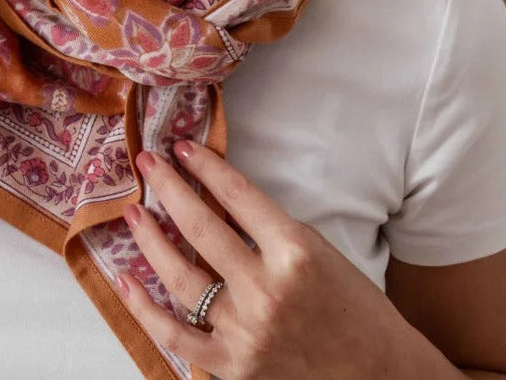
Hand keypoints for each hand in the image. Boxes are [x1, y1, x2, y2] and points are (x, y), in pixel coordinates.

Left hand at [114, 141, 403, 379]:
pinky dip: (144, 308)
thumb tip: (215, 198)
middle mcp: (266, 290)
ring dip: (148, 238)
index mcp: (294, 253)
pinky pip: (175, 336)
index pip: (237, 196)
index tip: (182, 148)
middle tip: (146, 162)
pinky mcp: (233, 367)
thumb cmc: (354, 306)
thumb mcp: (317, 250)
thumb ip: (267, 229)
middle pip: (200, 227)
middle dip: (167, 187)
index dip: (206, 167)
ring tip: (134, 211)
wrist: (380, 374)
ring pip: (179, 276)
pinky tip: (125, 279)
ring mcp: (246, 332)